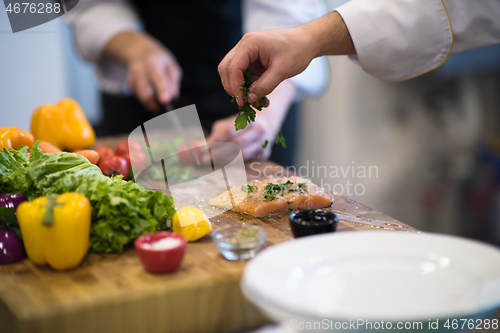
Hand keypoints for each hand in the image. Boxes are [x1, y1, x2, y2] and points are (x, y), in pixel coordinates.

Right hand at [104, 31, 181, 111]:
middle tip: (164, 112)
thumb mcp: (171, 66)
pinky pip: (138, 97)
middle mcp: (140, 70)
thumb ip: (173, 81)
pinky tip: (151, 96)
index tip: (166, 101)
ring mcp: (132, 77)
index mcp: (153, 63)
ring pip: (141, 98)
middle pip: (145, 94)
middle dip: (155, 106)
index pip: (158, 79)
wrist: (139, 51)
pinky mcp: (129, 83)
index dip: (162, 90)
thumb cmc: (160, 60)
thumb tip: (173, 97)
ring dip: (151, 105)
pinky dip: (146, 100)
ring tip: (159, 107)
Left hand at [205, 79, 296, 162]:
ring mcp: (264, 142)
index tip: (202, 150)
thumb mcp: (227, 125)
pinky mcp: (265, 154)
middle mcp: (259, 130)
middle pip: (236, 145)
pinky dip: (234, 163)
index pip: (229, 131)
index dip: (214, 141)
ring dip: (224, 160)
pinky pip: (247, 161)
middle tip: (204, 159)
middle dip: (217, 154)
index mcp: (248, 118)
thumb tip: (195, 147)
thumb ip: (214, 136)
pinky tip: (224, 163)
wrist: (267, 123)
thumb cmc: (242, 124)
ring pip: (242, 155)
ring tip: (212, 162)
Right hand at [218, 11, 353, 106]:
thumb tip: (250, 99)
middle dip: (233, 88)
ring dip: (243, 90)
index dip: (235, 87)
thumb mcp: (282, 70)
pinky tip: (263, 98)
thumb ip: (265, 86)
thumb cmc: (297, 51)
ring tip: (258, 102)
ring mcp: (247, 54)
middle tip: (244, 102)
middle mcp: (244, 47)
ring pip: (234, 75)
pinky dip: (251, 88)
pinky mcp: (253, 61)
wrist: (307, 42)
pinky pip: (246, 77)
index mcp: (249, 44)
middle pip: (227, 69)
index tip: (242, 102)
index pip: (232, 67)